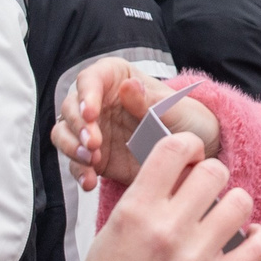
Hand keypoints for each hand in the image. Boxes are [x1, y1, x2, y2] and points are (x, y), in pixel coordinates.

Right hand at [51, 58, 222, 190]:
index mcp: (117, 78)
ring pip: (65, 133)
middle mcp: (99, 101)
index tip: (91, 113)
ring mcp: (94, 129)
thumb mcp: (174, 110)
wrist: (195, 154)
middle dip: (78, 126)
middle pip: (71, 107)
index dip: (86, 94)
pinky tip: (90, 182)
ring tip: (92, 162)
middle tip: (93, 144)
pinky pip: (76, 163)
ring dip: (72, 147)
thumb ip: (149, 101)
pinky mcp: (93, 157)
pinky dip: (79, 171)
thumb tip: (128, 86)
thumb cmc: (187, 120)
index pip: (91, 79)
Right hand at [66, 132, 260, 260]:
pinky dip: (258, 239)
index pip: (176, 149)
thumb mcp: (111, 230)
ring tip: (225, 220)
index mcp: (136, 210)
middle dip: (213, 178)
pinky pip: (258, 247)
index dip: (189, 147)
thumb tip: (177, 174)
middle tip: (207, 194)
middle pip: (215, 171)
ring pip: (240, 202)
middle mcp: (167, 229)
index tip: (191, 159)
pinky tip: (248, 241)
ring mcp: (195, 258)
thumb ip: (144, 201)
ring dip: (234, 207)